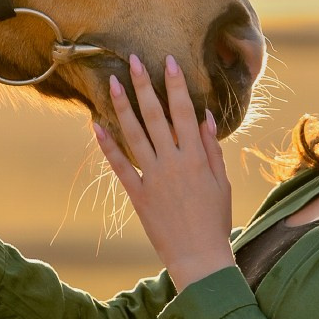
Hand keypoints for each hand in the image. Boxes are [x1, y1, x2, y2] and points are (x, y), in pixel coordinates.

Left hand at [94, 55, 234, 290]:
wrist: (199, 257)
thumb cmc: (214, 219)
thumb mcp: (221, 182)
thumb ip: (212, 148)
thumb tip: (205, 115)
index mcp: (196, 157)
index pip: (184, 112)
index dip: (176, 85)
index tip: (167, 61)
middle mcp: (173, 163)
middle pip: (156, 116)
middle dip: (144, 86)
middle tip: (132, 60)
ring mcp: (153, 178)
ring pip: (134, 135)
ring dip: (122, 107)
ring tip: (111, 83)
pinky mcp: (137, 195)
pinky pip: (120, 166)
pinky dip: (107, 145)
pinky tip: (96, 125)